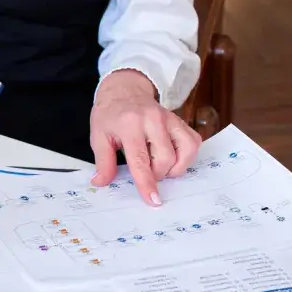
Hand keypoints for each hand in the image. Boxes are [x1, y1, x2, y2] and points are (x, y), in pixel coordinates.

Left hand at [89, 70, 201, 205]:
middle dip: (157, 174)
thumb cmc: (111, 115)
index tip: (153, 200)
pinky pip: (193, 142)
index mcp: (130, 124)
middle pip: (166, 159)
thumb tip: (101, 183)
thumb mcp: (98, 136)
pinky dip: (186, 156)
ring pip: (185, 151)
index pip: (140, 159)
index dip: (147, 182)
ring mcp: (170, 119)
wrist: (124, 90)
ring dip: (174, 167)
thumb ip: (103, 161)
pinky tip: (172, 157)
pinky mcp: (180, 121)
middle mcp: (153, 120)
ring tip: (159, 165)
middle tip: (144, 170)